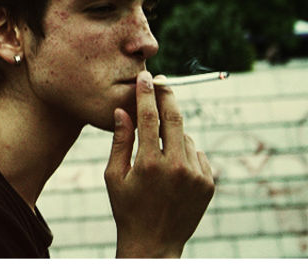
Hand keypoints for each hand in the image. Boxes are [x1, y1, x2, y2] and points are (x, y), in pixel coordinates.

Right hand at [104, 70, 214, 257]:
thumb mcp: (114, 176)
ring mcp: (196, 176)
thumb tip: (122, 111)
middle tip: (161, 82)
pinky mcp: (208, 183)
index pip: (149, 118)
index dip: (147, 94)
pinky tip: (172, 168)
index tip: (145, 78)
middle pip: (174, 119)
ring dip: (172, 133)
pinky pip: (196, 154)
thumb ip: (119, 141)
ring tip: (157, 150)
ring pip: (185, 137)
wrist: (154, 243)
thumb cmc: (127, 208)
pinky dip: (185, 152)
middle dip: (167, 97)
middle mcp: (176, 168)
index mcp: (148, 164)